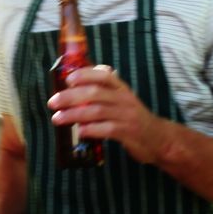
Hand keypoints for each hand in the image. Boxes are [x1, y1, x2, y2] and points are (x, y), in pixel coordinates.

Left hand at [47, 65, 162, 164]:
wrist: (159, 139)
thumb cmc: (134, 118)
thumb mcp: (122, 100)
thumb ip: (104, 92)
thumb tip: (76, 86)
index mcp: (122, 89)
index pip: (104, 75)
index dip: (85, 75)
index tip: (68, 79)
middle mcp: (124, 99)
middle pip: (94, 93)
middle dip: (70, 96)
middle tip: (53, 102)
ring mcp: (127, 116)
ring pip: (97, 111)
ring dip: (74, 115)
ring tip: (58, 119)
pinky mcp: (128, 133)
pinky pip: (106, 129)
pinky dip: (90, 129)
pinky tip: (79, 132)